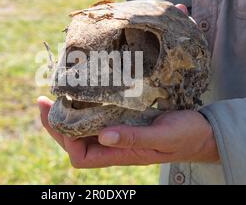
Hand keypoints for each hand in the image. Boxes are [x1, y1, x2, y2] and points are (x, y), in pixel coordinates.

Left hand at [38, 96, 218, 167]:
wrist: (203, 132)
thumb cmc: (186, 136)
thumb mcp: (162, 136)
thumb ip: (134, 137)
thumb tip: (102, 137)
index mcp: (120, 153)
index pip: (80, 155)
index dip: (63, 139)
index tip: (56, 114)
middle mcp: (114, 145)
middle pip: (74, 141)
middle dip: (55, 123)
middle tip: (43, 100)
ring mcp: (118, 133)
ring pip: (83, 128)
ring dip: (68, 112)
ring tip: (56, 93)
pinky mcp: (125, 120)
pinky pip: (97, 116)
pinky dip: (85, 105)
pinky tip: (82, 91)